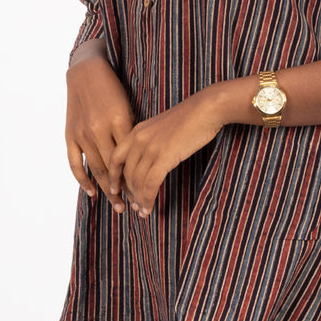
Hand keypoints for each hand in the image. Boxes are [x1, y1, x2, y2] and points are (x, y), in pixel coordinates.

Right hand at [65, 43, 136, 212]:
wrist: (86, 71)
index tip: (145, 191)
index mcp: (119, 120)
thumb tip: (140, 159)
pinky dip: (83, 180)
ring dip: (107, 189)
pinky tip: (91, 192)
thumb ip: (132, 131)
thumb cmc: (113, 88)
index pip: (130, 158)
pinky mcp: (70, 134)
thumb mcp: (128, 106)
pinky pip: (75, 163)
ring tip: (117, 204)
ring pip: (96, 169)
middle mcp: (99, 129)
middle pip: (114, 168)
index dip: (137, 177)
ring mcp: (83, 133)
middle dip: (123, 190)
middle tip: (132, 206)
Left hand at [108, 89, 225, 216]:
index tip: (114, 189)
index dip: (113, 176)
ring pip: (137, 181)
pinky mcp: (164, 156)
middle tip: (134, 205)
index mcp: (137, 131)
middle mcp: (139, 139)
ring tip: (143, 211)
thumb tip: (149, 161)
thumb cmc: (190, 118)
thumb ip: (151, 141)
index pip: (115, 157)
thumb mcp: (162, 127)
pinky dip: (148, 199)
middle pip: (126, 173)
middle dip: (128, 192)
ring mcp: (151, 147)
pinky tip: (150, 208)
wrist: (206, 109)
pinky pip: (150, 184)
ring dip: (139, 199)